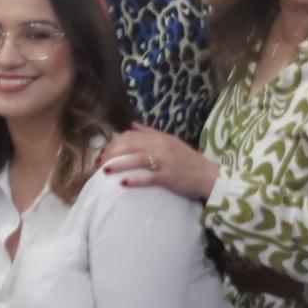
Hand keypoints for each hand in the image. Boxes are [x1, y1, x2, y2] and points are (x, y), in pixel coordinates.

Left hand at [97, 126, 217, 199]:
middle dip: (112, 152)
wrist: (207, 175)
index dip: (115, 142)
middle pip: (130, 145)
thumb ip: (150, 132)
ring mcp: (164, 161)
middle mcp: (161, 146)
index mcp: (159, 137)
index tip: (105, 151)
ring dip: (118, 164)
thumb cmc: (187, 159)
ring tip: (105, 170)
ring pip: (136, 159)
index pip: (131, 135)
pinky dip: (134, 179)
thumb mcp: (170, 141)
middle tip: (100, 162)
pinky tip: (123, 182)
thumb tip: (131, 125)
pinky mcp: (168, 177)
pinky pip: (148, 177)